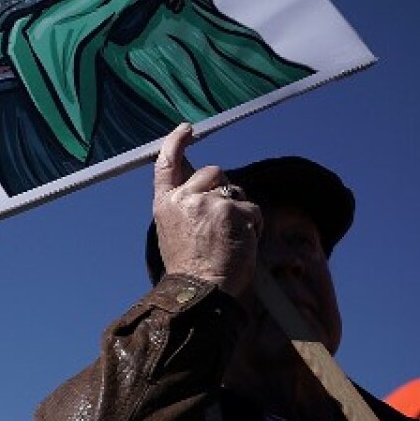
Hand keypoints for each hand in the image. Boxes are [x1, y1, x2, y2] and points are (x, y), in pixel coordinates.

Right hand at [151, 124, 262, 295]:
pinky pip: (252, 209)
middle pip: (213, 173)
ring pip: (236, 191)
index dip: (176, 142)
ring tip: (229, 239)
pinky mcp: (232, 210)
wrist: (200, 291)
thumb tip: (207, 182)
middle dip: (224, 189)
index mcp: (165, 204)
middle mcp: (184, 198)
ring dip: (240, 211)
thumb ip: (185, 205)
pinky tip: (241, 244)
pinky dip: (254, 226)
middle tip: (224, 220)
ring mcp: (208, 202)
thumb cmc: (190, 268)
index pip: (166, 164)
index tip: (186, 129)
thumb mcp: (175, 231)